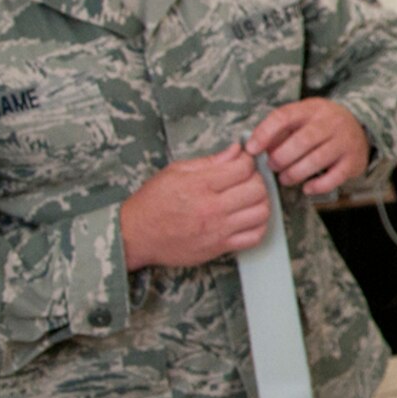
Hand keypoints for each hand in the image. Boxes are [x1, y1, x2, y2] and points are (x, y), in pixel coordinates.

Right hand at [120, 143, 269, 268]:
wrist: (135, 235)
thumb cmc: (152, 202)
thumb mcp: (175, 171)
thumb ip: (210, 161)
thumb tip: (236, 150)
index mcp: (199, 185)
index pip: (243, 168)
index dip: (249, 161)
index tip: (244, 162)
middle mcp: (211, 208)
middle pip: (257, 190)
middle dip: (258, 180)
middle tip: (248, 180)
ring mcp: (217, 230)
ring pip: (261, 213)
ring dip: (261, 202)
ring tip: (250, 199)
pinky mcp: (219, 248)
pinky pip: (254, 237)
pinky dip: (260, 226)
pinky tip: (250, 218)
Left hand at [247, 98, 368, 193]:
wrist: (359, 126)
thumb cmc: (320, 125)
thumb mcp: (302, 117)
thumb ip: (280, 130)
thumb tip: (255, 149)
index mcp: (312, 109)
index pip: (284, 117)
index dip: (265, 133)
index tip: (251, 149)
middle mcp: (331, 123)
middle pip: (302, 141)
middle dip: (281, 157)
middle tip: (272, 166)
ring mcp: (344, 142)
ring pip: (317, 160)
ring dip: (295, 173)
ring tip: (285, 178)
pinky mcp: (354, 161)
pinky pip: (334, 177)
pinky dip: (317, 186)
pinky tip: (307, 188)